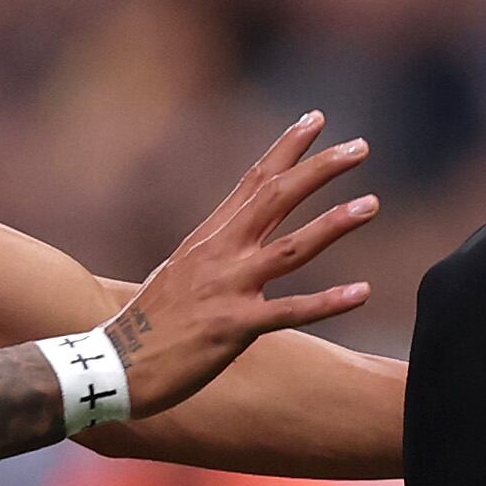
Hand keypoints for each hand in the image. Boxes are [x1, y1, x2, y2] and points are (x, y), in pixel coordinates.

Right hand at [109, 115, 378, 417]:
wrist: (113, 366)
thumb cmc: (150, 325)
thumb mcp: (180, 272)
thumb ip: (214, 252)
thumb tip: (237, 235)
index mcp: (209, 237)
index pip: (254, 180)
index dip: (288, 148)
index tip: (317, 118)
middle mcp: (220, 254)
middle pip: (276, 197)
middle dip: (320, 169)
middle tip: (361, 146)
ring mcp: (227, 289)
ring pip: (291, 248)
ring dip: (333, 223)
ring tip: (371, 204)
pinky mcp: (233, 328)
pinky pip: (290, 312)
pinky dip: (328, 302)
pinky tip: (363, 292)